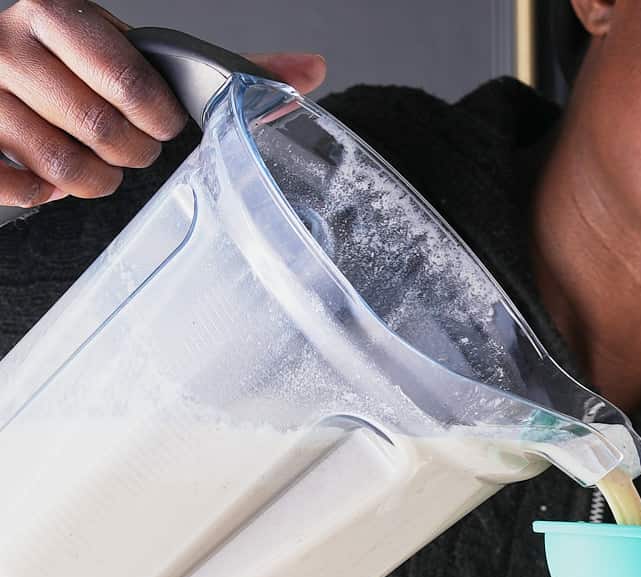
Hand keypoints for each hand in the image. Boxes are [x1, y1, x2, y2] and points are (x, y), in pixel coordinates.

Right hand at [0, 1, 324, 208]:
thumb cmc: (76, 60)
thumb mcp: (137, 49)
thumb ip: (223, 64)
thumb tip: (310, 70)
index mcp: (60, 12)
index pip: (131, 82)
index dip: (158, 118)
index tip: (161, 120)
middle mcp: (15, 43)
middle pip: (101, 131)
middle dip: (132, 153)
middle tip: (132, 145)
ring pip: (64, 167)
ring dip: (96, 180)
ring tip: (99, 161)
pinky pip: (19, 189)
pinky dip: (44, 194)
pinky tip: (50, 176)